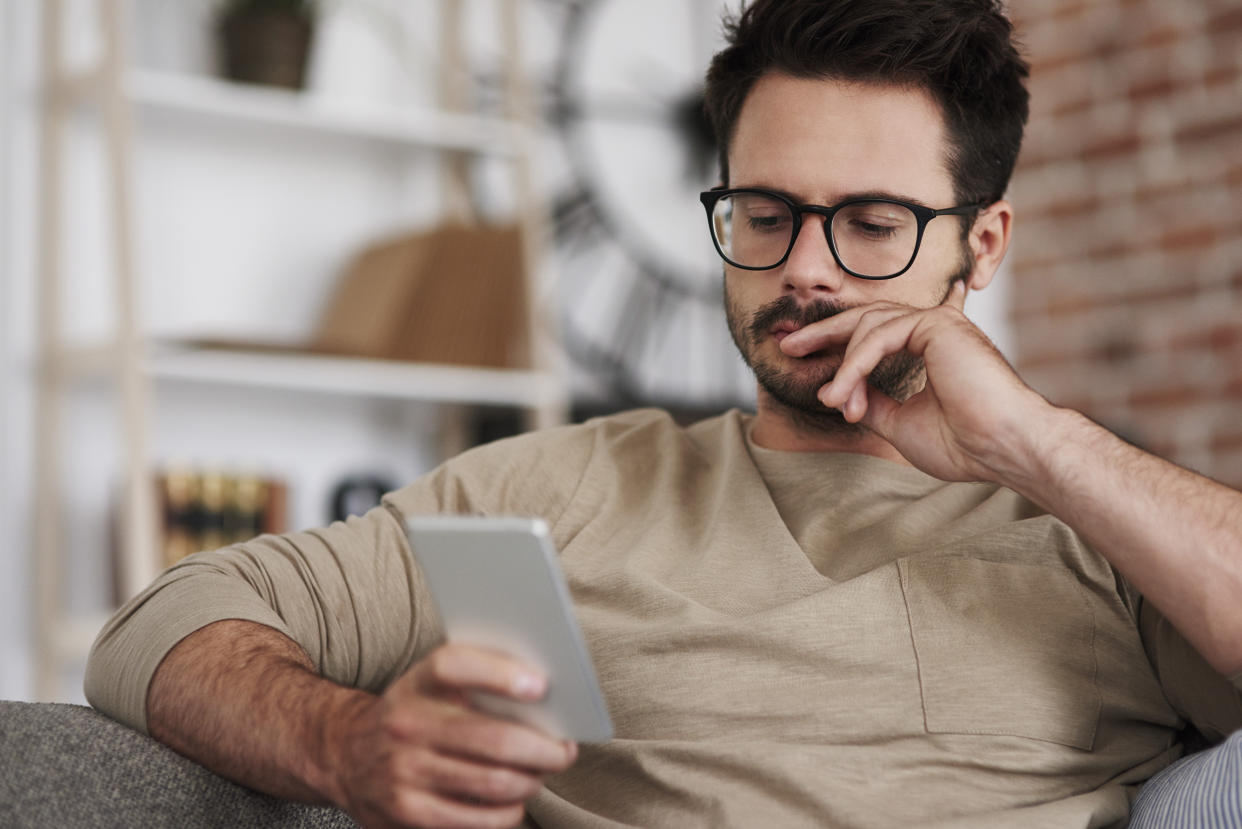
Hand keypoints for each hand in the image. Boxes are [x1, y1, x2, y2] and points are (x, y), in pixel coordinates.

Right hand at [327, 643, 577, 828]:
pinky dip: (509, 812)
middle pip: (493, 739)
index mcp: (417, 683)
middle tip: (564, 750)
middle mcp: (407, 724)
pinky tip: (514, 801)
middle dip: (544, 749)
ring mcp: (406, 772)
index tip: (540, 685)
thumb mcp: (429, 684)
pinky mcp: (408, 813)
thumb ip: (477, 680)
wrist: (343, 752)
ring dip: (532, 781)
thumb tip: (545, 697)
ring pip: (494, 783)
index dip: (500, 674)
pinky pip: (478, 821)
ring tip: (541, 774)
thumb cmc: (412, 712)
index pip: (455, 666)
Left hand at [779, 282, 1050, 482]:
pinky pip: (880, 337)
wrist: (1003, 450)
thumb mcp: (900, 424)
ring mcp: (938, 323)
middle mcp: (936, 329)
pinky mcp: (938, 325)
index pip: (875, 333)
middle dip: (824, 331)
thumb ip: (871, 403)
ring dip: (844, 368)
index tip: (801, 354)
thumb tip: (839, 393)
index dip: (836, 341)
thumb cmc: (965, 444)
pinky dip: (856, 365)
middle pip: (867, 317)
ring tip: (829, 400)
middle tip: (788, 345)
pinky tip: (843, 391)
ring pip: (869, 329)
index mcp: (932, 347)